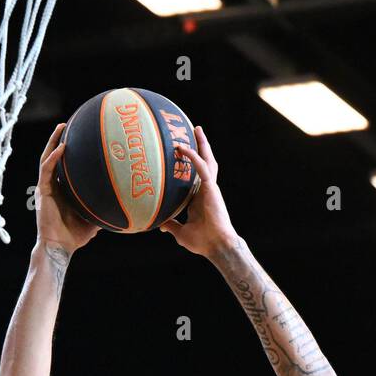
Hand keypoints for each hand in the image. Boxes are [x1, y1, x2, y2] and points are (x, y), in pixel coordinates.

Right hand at [35, 123, 99, 253]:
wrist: (60, 247)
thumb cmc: (75, 236)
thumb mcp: (93, 218)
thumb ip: (102, 207)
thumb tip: (122, 203)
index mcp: (62, 191)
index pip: (64, 166)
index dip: (68, 152)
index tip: (79, 138)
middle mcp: (53, 186)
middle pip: (54, 157)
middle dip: (58, 139)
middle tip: (67, 124)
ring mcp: (46, 188)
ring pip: (47, 158)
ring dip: (53, 141)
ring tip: (61, 126)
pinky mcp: (43, 191)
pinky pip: (46, 170)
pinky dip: (53, 157)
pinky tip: (62, 146)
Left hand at [160, 126, 237, 258]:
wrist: (216, 245)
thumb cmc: (202, 241)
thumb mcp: (181, 232)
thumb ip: (171, 225)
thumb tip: (160, 225)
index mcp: (199, 198)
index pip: (195, 176)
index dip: (190, 164)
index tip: (182, 154)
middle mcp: (206, 190)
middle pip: (204, 163)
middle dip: (201, 147)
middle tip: (194, 132)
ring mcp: (210, 188)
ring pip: (206, 160)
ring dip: (201, 144)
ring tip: (197, 129)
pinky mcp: (211, 188)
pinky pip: (201, 168)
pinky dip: (192, 156)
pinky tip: (182, 147)